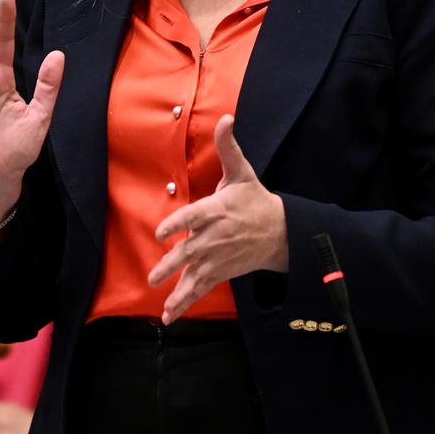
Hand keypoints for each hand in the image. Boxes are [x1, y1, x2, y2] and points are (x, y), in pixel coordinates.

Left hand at [148, 114, 287, 323]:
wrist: (281, 232)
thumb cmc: (255, 200)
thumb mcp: (242, 172)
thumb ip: (228, 147)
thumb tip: (226, 118)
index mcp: (217, 210)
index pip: (194, 217)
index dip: (177, 224)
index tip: (161, 232)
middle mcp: (216, 236)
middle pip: (191, 251)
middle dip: (172, 264)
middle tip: (154, 274)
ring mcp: (218, 257)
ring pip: (194, 275)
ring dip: (178, 289)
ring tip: (161, 301)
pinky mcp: (221, 272)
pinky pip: (201, 289)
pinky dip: (186, 303)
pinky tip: (169, 316)